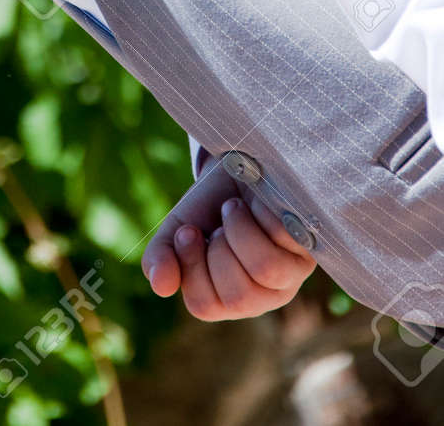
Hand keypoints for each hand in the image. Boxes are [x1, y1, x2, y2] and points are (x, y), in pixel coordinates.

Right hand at [141, 154, 315, 319]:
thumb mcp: (179, 226)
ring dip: (241, 230)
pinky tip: (259, 205)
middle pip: (238, 296)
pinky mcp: (310, 251)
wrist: (240, 165)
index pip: (205, 305)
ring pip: (265, 270)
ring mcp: (289, 277)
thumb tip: (159, 287)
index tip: (189, 230)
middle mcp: (260, 297)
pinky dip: (263, 214)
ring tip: (235, 208)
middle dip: (219, 248)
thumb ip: (161, 256)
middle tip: (217, 221)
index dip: (192, 265)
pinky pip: (286, 240)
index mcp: (225, 298)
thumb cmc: (212, 204)